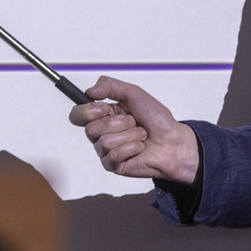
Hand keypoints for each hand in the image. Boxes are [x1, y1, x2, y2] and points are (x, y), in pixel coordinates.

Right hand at [67, 75, 198, 182]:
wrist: (173, 141)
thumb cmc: (157, 119)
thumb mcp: (134, 93)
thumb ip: (109, 86)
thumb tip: (89, 91)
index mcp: (103, 114)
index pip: (78, 114)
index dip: (87, 111)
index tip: (104, 108)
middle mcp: (101, 132)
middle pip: (90, 129)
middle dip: (116, 123)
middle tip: (132, 121)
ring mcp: (106, 150)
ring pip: (104, 142)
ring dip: (128, 135)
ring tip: (140, 135)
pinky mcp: (113, 165)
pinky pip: (113, 155)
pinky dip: (131, 148)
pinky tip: (139, 147)